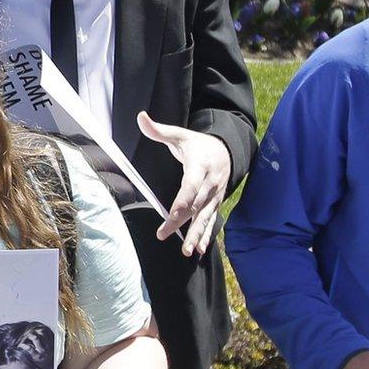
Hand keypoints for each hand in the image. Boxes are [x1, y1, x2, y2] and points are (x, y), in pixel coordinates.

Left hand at [137, 112, 232, 257]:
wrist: (227, 150)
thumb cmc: (198, 144)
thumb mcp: (180, 135)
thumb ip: (159, 130)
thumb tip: (140, 117)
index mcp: (200, 166)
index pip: (190, 186)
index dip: (182, 201)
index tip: (171, 215)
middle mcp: (210, 183)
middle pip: (195, 205)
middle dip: (182, 222)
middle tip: (165, 235)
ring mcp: (215, 195)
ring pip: (205, 217)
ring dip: (197, 235)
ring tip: (188, 251)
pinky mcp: (216, 203)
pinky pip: (211, 220)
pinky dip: (206, 235)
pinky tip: (198, 249)